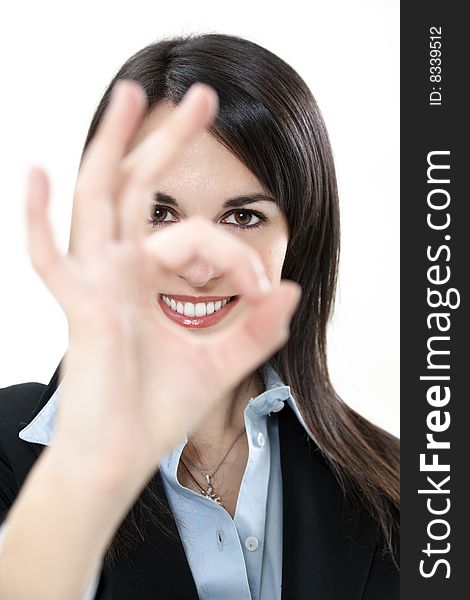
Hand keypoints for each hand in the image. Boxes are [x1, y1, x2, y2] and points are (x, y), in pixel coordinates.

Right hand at [24, 81, 300, 494]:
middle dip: (169, 140)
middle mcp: (121, 271)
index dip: (239, 255)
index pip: (200, 237)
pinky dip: (36, 217)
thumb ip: (257, 328)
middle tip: (200, 98)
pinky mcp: (80, 307)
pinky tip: (36, 169)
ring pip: (100, 198)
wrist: (123, 456)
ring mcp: (97, 283)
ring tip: (133, 95)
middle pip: (142, 188)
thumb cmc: (159, 410)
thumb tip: (292, 288)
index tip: (265, 289)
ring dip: (113, 145)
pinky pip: (48, 257)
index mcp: (151, 280)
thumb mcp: (221, 362)